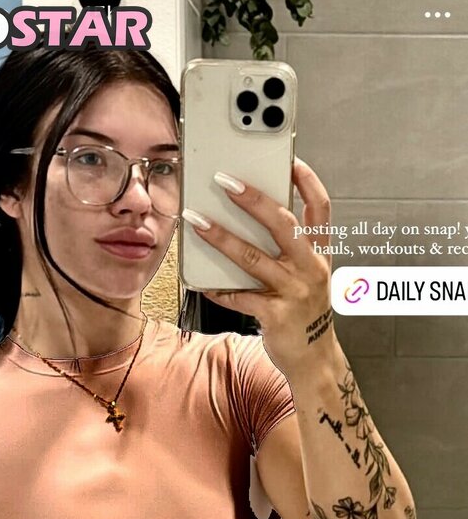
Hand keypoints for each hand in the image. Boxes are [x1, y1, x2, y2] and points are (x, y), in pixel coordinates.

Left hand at [182, 158, 337, 377]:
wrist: (314, 360)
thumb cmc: (304, 313)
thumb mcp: (307, 276)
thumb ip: (288, 251)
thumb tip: (249, 222)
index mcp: (320, 253)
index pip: (320, 208)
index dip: (306, 181)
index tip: (289, 158)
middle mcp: (310, 269)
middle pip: (284, 224)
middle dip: (254, 199)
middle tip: (225, 180)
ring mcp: (294, 292)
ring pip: (254, 258)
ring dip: (222, 238)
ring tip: (197, 221)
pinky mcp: (276, 316)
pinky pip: (240, 297)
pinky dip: (218, 289)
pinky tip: (201, 282)